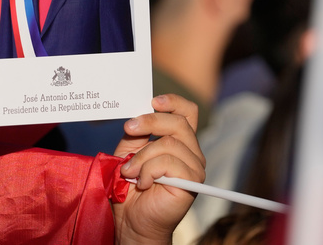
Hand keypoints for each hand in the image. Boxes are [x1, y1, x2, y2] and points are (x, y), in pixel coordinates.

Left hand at [112, 95, 205, 244]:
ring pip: (169, 144)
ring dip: (142, 157)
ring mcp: (194, 167)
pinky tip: (142, 182)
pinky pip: (168, 163)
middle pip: (178, 122)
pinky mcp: (191, 182)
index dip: (173, 102)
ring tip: (129, 171)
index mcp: (179, 141)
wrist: (132, 220)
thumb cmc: (130, 186)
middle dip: (149, 122)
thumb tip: (139, 115)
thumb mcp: (129, 150)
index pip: (188, 112)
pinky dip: (148, 171)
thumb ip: (137, 132)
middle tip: (128, 129)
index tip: (153, 102)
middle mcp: (191, 152)